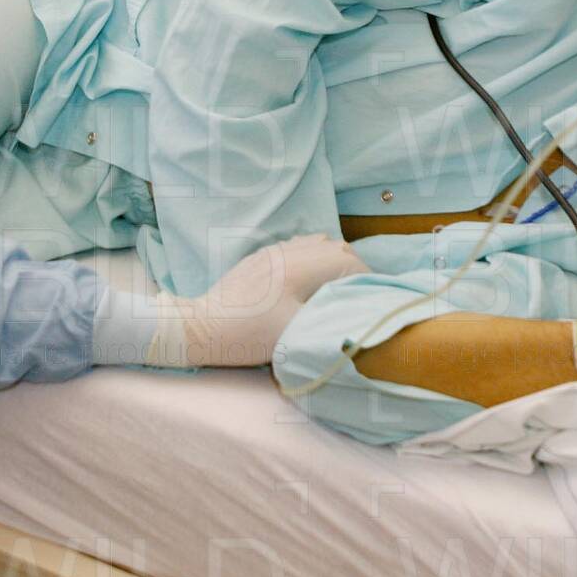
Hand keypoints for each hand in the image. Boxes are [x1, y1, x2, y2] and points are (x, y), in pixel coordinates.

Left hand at [177, 234, 364, 366]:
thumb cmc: (249, 334)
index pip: (348, 261)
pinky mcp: (260, 258)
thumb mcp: (296, 331)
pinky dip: (313, 258)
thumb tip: (357, 310)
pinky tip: (309, 280)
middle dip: (354, 267)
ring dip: (333, 260)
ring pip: (316, 243)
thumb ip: (330, 315)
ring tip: (338, 287)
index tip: (374, 298)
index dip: (368, 279)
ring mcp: (272, 252)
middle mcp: (287, 252)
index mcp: (300, 266)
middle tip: (360, 293)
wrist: (202, 327)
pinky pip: (296, 246)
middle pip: (335, 246)